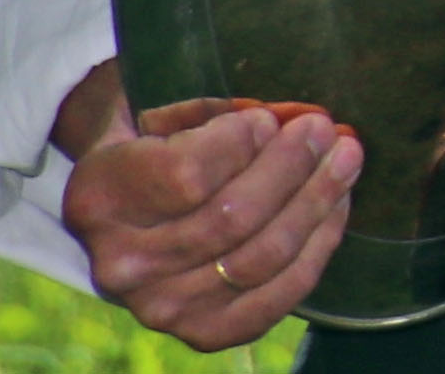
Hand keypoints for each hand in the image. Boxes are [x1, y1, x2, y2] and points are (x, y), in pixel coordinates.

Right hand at [53, 63, 358, 346]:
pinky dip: (318, 247)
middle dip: (294, 166)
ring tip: (346, 158)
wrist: (128, 210)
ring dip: (317, 201)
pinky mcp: (202, 331)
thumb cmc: (158, 143)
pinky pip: (277, 297)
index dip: (242, 143)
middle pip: (233, 218)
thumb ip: (224, 115)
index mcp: (98, 198)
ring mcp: (159, 307)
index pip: (188, 177)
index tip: (268, 119)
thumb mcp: (170, 113)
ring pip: (261, 257)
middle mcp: (121, 263)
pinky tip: (336, 207)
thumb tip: (298, 120)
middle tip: (326, 129)